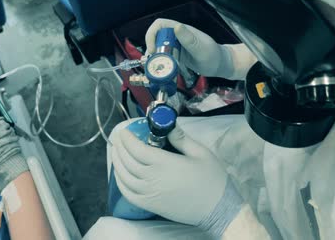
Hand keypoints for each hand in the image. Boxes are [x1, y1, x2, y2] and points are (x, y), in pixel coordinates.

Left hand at [112, 126, 242, 236]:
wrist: (217, 209)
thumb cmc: (211, 179)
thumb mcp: (201, 153)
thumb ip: (181, 138)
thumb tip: (167, 125)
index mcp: (165, 163)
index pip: (137, 149)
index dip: (127, 139)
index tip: (124, 131)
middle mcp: (153, 179)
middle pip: (128, 161)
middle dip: (120, 148)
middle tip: (118, 139)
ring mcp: (150, 194)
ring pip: (125, 177)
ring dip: (117, 163)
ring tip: (116, 152)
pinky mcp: (150, 205)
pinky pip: (128, 194)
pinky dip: (120, 183)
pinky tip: (120, 174)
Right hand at [145, 19, 236, 78]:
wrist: (220, 65)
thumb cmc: (214, 56)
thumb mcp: (202, 49)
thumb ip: (189, 39)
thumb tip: (176, 27)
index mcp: (183, 30)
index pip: (161, 24)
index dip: (152, 34)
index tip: (152, 48)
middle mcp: (177, 36)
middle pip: (157, 35)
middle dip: (151, 46)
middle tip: (155, 60)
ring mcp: (177, 45)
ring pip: (159, 45)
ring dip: (155, 54)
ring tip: (158, 65)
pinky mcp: (177, 54)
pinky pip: (164, 54)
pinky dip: (160, 60)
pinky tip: (164, 68)